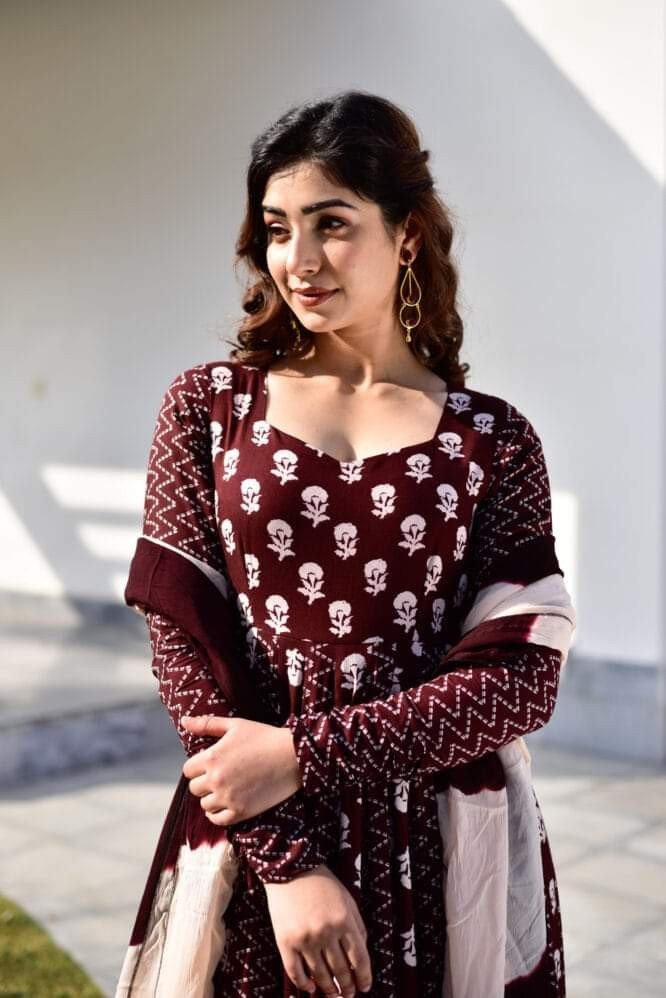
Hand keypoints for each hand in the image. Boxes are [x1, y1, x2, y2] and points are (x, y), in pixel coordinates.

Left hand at [180, 713, 300, 825]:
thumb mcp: (235, 725)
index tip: (211, 764)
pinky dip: (217, 814)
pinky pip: (217, 819)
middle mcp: (216, 779)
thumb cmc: (264, 737)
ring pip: (205, 804)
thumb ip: (207, 724)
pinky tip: (226, 804)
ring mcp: (228, 797)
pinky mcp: (241, 811)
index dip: (198, 766)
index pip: (188, 770)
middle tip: (220, 776)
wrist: (293, 756)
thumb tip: (184, 721)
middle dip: (204, 782)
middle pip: (194, 788)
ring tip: (226, 789)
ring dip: (211, 798)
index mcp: (212, 757)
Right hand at [264, 863, 372, 996]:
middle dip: (347, 987)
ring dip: (328, 989)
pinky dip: (303, 984)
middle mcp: (326, 932)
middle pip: (341, 970)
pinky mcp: (286, 941)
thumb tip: (360, 956)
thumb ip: (357, 926)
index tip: (365, 987)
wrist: (290, 868)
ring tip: (333, 995)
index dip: (364, 977)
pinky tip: (310, 988)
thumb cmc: (322, 883)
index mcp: (344, 921)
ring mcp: (305, 938)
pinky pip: (295, 971)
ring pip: (320, 975)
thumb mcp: (347, 900)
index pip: (360, 959)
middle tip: (349, 994)